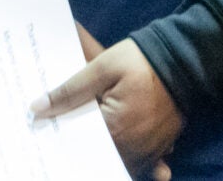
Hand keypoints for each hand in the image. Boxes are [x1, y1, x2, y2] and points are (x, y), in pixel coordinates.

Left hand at [33, 37, 181, 180]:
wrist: (184, 59)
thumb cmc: (140, 61)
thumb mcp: (101, 67)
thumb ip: (69, 90)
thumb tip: (37, 107)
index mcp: (115, 130)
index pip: (78, 140)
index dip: (61, 132)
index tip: (47, 125)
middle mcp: (133, 148)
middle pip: (97, 153)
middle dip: (82, 143)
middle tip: (65, 130)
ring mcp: (149, 150)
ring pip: (120, 161)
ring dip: (106, 153)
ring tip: (93, 137)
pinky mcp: (162, 146)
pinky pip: (144, 163)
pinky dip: (135, 162)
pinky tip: (127, 156)